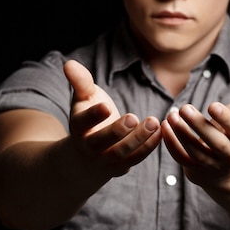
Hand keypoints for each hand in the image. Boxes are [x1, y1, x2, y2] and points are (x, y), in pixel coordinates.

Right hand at [64, 60, 161, 176]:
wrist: (86, 156)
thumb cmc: (88, 119)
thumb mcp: (83, 99)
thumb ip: (80, 82)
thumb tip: (69, 63)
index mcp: (79, 128)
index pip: (83, 122)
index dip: (94, 115)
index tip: (107, 106)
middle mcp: (89, 147)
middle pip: (101, 142)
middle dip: (117, 131)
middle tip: (133, 117)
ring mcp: (105, 159)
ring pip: (121, 152)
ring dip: (138, 138)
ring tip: (153, 121)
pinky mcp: (122, 166)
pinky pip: (136, 158)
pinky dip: (149, 146)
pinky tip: (160, 131)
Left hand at [161, 77, 229, 184]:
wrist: (228, 170)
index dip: (225, 119)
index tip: (212, 105)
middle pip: (215, 143)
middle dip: (199, 125)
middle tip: (184, 107)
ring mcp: (211, 165)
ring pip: (196, 151)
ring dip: (181, 133)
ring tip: (171, 115)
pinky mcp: (194, 170)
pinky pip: (181, 157)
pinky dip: (171, 143)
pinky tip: (164, 126)